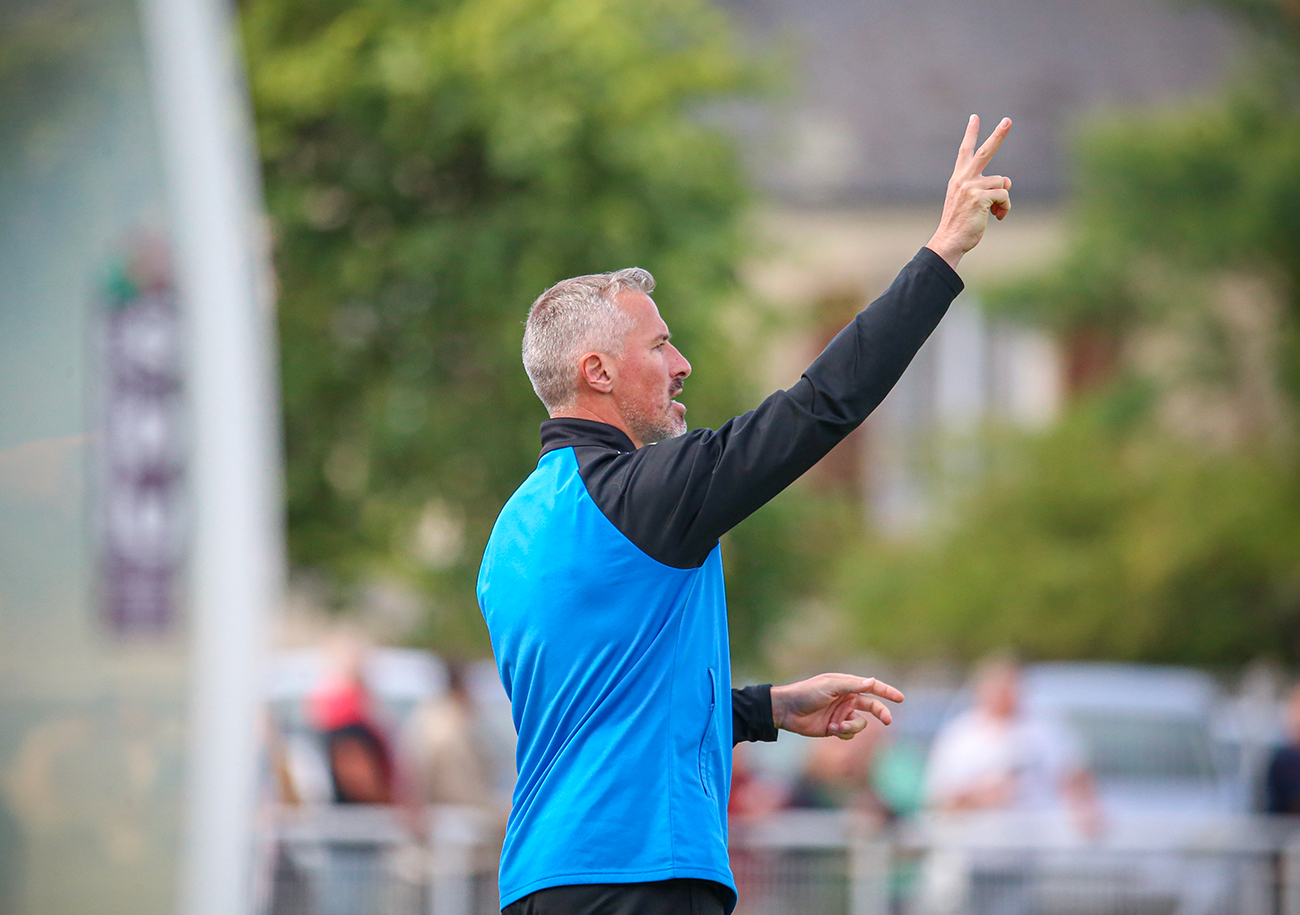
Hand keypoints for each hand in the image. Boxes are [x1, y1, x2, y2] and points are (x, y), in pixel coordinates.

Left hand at [771, 673, 903, 739]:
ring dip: (853, 725)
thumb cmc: (807, 693)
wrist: (787, 710)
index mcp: (847, 685)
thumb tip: (873, 682)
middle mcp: (847, 699)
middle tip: (888, 721)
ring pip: (861, 723)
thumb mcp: (830, 686)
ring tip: (839, 724)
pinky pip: (850, 733)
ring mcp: (842, 714)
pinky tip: (833, 729)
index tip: (900, 698)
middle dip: (881, 713)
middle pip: (872, 706)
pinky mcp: (835, 728)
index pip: (871, 687)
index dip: (887, 692)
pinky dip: (845, 732)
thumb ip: (853, 685)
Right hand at [926, 115, 1012, 270]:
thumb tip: (1007, 182)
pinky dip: (1004, 208)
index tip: (974, 118)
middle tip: (1008, 120)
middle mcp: (963, 179)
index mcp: (958, 178)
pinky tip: (996, 218)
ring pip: (1002, 184)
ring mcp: (971, 187)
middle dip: (998, 135)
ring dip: (1003, 200)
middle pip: (985, 151)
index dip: (971, 133)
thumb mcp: (970, 202)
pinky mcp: (980, 197)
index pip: (964, 151)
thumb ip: (986, 188)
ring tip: (993, 214)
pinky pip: (1004, 196)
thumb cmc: (960, 225)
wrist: (949, 241)